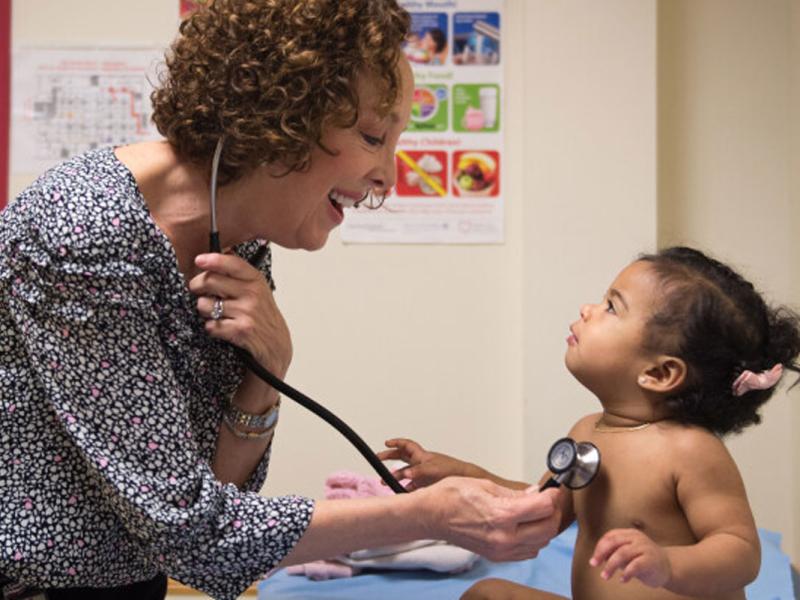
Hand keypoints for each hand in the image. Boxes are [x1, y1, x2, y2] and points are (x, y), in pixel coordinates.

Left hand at [189, 252, 291, 376]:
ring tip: (215, 313)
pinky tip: (222, 328)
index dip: (213, 260)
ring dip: (204, 310)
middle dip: (197, 286)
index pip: (233, 264)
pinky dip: (212, 328)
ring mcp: (246, 312)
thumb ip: (240, 275)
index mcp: (256, 281)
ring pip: (205, 304)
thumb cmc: (263, 316)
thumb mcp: (258, 290)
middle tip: (198, 290)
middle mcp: (252, 294)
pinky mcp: (240, 330)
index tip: (199, 260)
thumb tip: (218, 255)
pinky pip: (210, 325)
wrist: (276, 344)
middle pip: (211, 281)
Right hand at [376, 438, 478, 489]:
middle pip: (401, 457)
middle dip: (389, 457)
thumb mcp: (432, 469)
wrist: (464, 479)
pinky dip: (405, 488)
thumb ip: (417, 471)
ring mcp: (422, 473)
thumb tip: (405, 474)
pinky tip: (401, 493)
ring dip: (395, 476)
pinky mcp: (426, 484)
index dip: (396, 443)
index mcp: (421, 455)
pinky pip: (412, 485)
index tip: (386, 442)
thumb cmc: (451, 470)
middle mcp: (420, 463)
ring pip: (405, 473)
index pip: (406, 445)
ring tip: (384, 482)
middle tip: (378, 459)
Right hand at [417, 476, 561, 561]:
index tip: (554, 489)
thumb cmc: (451, 496)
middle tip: (549, 499)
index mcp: (502, 515)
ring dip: (544, 526)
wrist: (431, 516)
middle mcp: (504, 537)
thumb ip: (515, 494)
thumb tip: (536, 494)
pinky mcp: (497, 556)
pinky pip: (528, 552)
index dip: (553, 496)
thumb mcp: (485, 485)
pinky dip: (534, 539)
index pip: (544, 507)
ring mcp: (501, 550)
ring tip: (536, 511)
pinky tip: (525, 526)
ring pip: (541, 542)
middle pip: (548, 528)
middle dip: (553, 512)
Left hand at [590, 528, 671, 586]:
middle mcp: (636, 538)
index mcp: (629, 533)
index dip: (599, 547)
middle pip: (614, 542)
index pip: (610, 536)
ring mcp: (645, 548)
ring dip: (611, 566)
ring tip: (605, 576)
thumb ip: (614, 553)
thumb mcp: (627, 554)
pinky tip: (622, 580)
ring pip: (622, 553)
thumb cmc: (642, 560)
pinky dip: (626, 573)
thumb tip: (598, 558)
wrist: (668, 567)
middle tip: (594, 565)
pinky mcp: (651, 560)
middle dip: (601, 554)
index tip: (594, 560)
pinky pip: (635, 565)